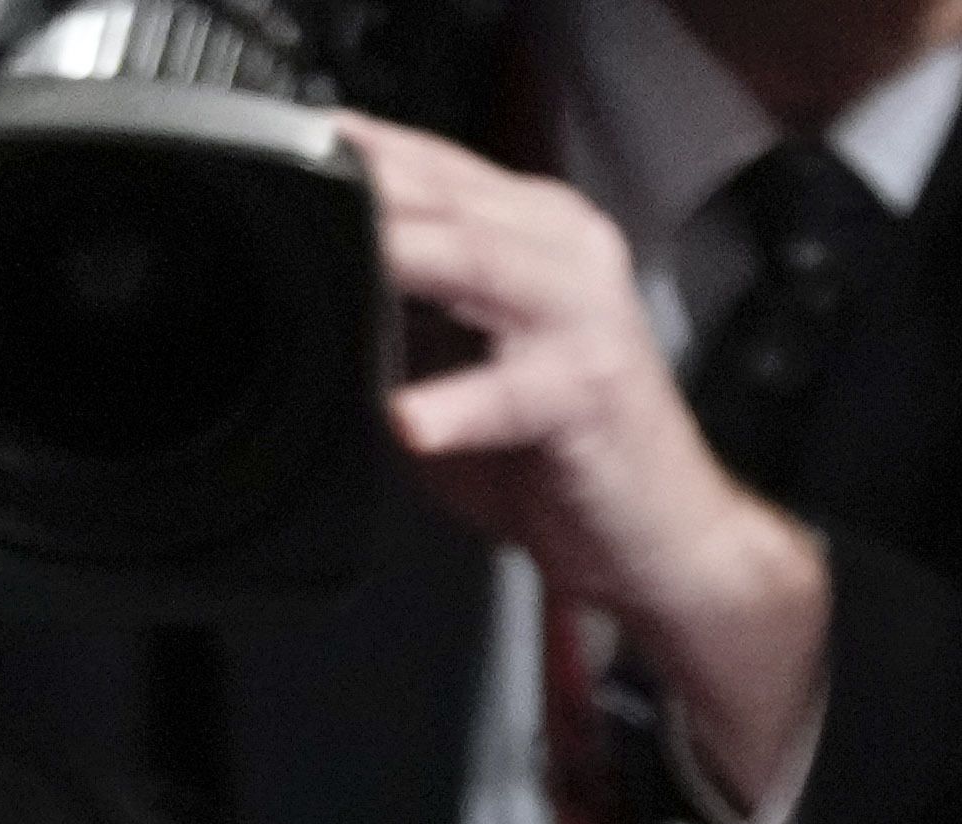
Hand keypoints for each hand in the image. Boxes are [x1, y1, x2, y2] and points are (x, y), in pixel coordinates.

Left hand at [359, 127, 831, 821]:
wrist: (665, 536)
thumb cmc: (564, 456)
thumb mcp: (468, 362)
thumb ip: (406, 318)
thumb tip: (317, 292)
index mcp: (537, 232)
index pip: (438, 166)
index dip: (366, 154)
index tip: (296, 149)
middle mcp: (564, 253)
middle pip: (449, 197)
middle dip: (371, 189)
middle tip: (295, 183)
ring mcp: (582, 316)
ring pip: (476, 260)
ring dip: (403, 255)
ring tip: (345, 256)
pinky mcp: (589, 393)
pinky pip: (512, 392)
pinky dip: (459, 404)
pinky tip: (411, 419)